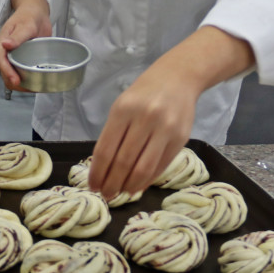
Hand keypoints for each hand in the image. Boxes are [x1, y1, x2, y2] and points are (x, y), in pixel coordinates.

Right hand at [0, 0, 51, 90]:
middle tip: (28, 87)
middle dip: (14, 82)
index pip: (1, 60)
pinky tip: (38, 82)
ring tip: (34, 87)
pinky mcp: (24, 60)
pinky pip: (22, 73)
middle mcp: (7, 52)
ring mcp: (15, 57)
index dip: (7, 72)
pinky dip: (28, 80)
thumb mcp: (25, 25)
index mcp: (3, 43)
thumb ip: (17, 36)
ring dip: (21, 83)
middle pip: (5, 72)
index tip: (16, 81)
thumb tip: (5, 45)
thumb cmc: (29, 16)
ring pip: (13, 75)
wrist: (36, 13)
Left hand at [87, 61, 199, 199]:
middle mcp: (144, 118)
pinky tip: (138, 185)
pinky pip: (161, 166)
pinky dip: (147, 179)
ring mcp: (165, 129)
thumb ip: (113, 134)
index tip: (93, 186)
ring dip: (130, 186)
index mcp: (123, 109)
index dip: (97, 172)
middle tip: (106, 195)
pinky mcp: (180, 139)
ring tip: (122, 193)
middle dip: (112, 183)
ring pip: (143, 168)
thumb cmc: (144, 93)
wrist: (178, 77)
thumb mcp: (122, 105)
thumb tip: (104, 169)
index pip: (105, 150)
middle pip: (123, 162)